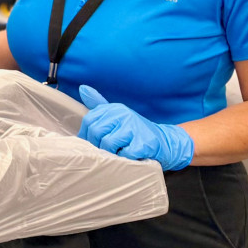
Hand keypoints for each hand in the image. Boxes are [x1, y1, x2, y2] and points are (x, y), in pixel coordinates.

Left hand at [77, 86, 193, 170]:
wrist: (164, 141)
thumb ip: (99, 104)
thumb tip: (83, 88)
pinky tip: (130, 155)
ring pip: (108, 144)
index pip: (89, 121)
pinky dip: (124, 158)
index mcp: (114, 109)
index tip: (94, 143)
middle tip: (109, 150)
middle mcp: (123, 114)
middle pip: (96, 132)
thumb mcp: (117, 115)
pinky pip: (123, 154)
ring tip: (120, 152)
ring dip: (111, 153)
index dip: (87, 135)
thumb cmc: (134, 131)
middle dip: (99, 145)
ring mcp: (134, 127)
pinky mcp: (143, 143)